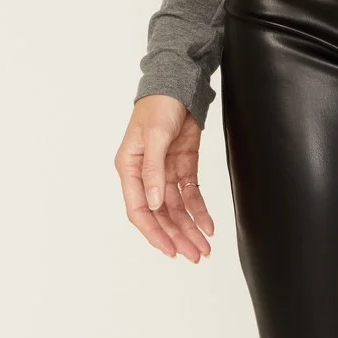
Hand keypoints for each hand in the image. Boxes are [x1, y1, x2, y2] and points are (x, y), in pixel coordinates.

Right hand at [115, 96, 214, 261]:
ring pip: (177, 209)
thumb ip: (154, 169)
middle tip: (194, 255)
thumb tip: (155, 204)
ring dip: (190, 228)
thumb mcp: (155, 135)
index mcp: (130, 169)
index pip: (139, 210)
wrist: (179, 82)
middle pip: (161, 214)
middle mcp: (146, 175)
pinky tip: (208, 225)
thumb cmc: (159, 104)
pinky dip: (199, 210)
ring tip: (203, 248)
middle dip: (177, 236)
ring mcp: (164, 172)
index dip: (154, 232)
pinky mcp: (182, 166)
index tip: (170, 249)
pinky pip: (190, 194)